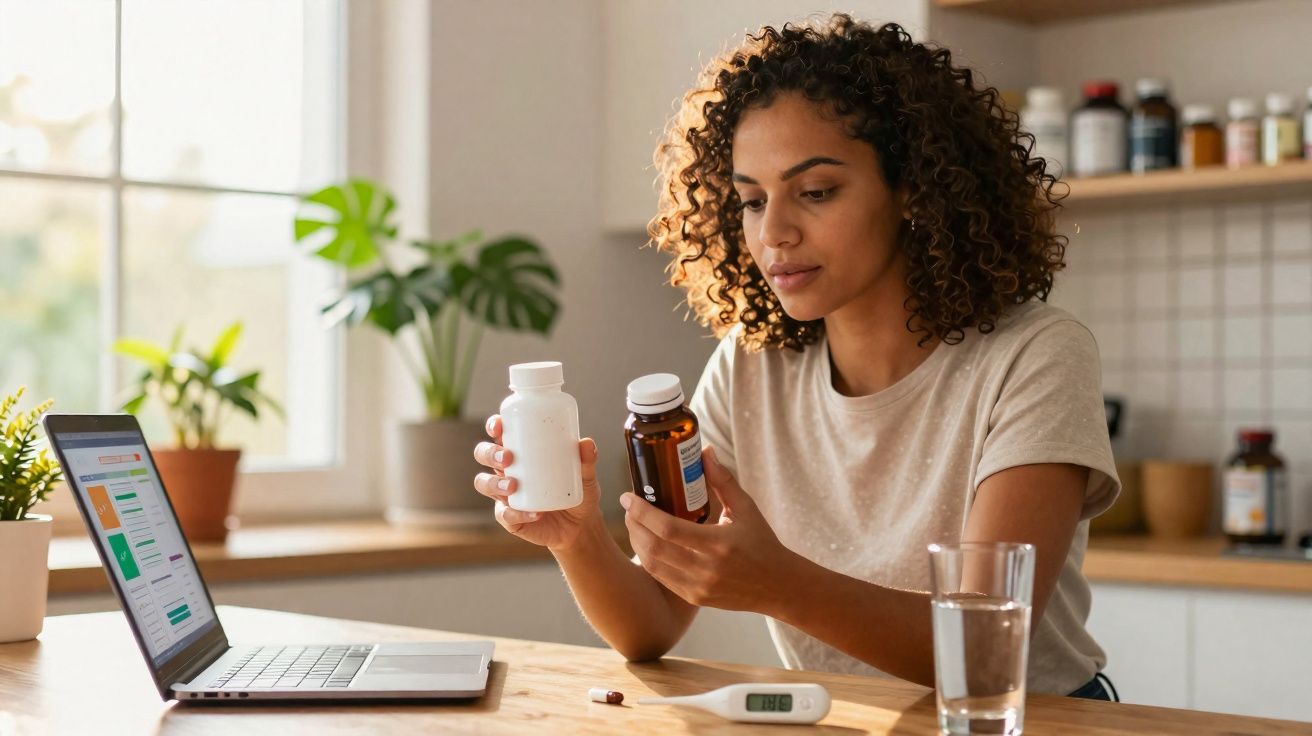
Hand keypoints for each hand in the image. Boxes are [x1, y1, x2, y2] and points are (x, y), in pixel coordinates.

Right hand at [473, 415, 602, 550]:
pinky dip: (517, 513)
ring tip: (513, 485)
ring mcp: (505, 495)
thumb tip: (587, 444)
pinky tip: (535, 513)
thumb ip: (587, 461)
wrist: (579, 526)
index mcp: (521, 452)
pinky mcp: (510, 517)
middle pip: (484, 454)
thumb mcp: (586, 476)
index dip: (494, 426)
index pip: (500, 433)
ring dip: (494, 483)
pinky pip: (505, 515)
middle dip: (490, 453)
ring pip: (484, 483)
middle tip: (508, 457)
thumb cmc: (577, 492)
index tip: (499, 426)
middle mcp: (507, 470)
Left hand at [621, 446, 800, 612]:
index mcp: (719, 544)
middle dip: (633, 525)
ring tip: (633, 524)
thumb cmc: (762, 542)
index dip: (642, 512)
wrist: (777, 586)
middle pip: (654, 547)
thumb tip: (705, 451)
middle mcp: (706, 569)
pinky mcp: (695, 598)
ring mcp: (698, 587)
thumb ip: (723, 480)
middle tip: (628, 508)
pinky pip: (661, 579)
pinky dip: (648, 559)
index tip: (627, 497)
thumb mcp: (746, 509)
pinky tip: (646, 544)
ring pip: (652, 565)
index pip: (668, 528)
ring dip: (636, 542)